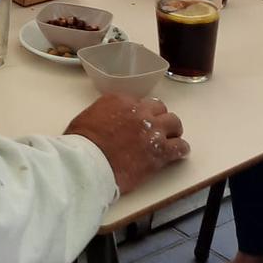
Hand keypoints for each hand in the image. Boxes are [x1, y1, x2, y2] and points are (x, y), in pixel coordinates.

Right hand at [65, 94, 188, 195]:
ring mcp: (151, 130)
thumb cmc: (81, 142)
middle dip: (159, 118)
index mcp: (120, 100)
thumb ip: (104, 113)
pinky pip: (180, 146)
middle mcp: (139, 111)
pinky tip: (177, 153)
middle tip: (155, 130)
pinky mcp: (160, 151)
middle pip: (159, 109)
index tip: (137, 123)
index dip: (140, 113)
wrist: (88, 162)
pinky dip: (180, 149)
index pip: (140, 102)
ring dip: (172, 131)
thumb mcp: (88, 116)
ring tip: (169, 141)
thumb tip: (108, 122)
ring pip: (174, 123)